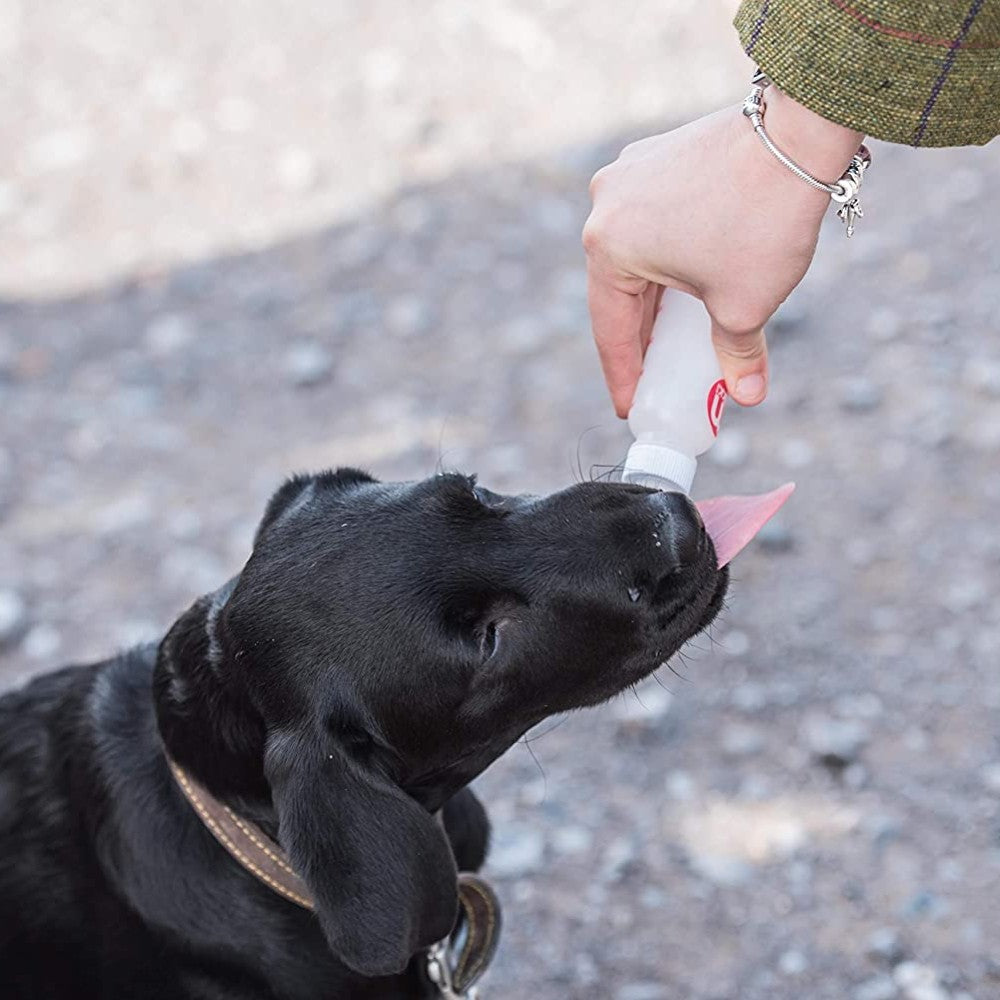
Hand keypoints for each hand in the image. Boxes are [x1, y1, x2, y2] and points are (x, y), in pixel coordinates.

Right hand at [583, 87, 863, 414]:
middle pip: (620, 291)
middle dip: (643, 337)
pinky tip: (693, 276)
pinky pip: (654, 220)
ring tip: (678, 333)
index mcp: (608, 247)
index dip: (624, 376)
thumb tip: (747, 395)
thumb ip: (736, 357)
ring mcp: (630, 173)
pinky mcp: (657, 155)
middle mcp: (605, 205)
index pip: (611, 329)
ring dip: (657, 295)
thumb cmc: (763, 219)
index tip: (631, 407)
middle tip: (657, 377)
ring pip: (637, 254)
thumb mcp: (745, 305)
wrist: (801, 129)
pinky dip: (669, 255)